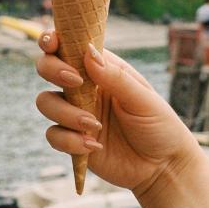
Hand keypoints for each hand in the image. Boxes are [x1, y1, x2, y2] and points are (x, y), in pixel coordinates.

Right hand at [36, 31, 199, 196]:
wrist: (163, 167)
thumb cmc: (159, 125)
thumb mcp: (143, 99)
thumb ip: (115, 77)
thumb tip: (88, 52)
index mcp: (100, 69)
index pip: (69, 46)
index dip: (52, 39)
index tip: (52, 43)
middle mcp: (82, 87)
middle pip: (46, 68)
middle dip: (52, 70)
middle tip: (75, 81)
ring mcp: (75, 113)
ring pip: (45, 102)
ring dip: (65, 112)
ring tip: (94, 126)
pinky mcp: (72, 140)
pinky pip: (53, 135)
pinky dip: (69, 141)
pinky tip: (94, 146)